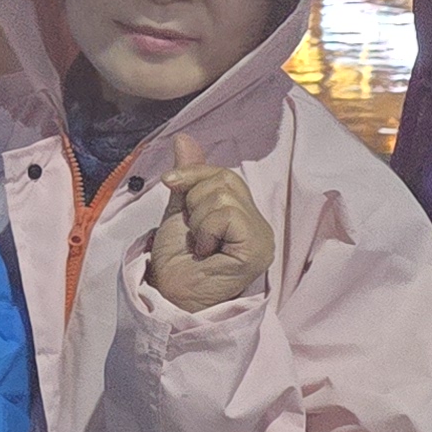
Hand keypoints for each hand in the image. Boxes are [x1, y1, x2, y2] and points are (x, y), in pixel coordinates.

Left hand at [147, 135, 273, 312]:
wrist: (171, 293)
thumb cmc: (177, 261)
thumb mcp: (179, 211)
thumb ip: (187, 178)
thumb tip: (184, 138)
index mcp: (243, 215)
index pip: (225, 175)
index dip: (194, 174)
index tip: (169, 183)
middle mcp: (258, 225)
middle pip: (225, 180)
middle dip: (195, 201)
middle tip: (193, 233)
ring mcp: (261, 237)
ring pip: (224, 196)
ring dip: (199, 220)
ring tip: (201, 246)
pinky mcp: (257, 248)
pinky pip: (228, 214)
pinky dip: (207, 230)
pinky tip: (208, 253)